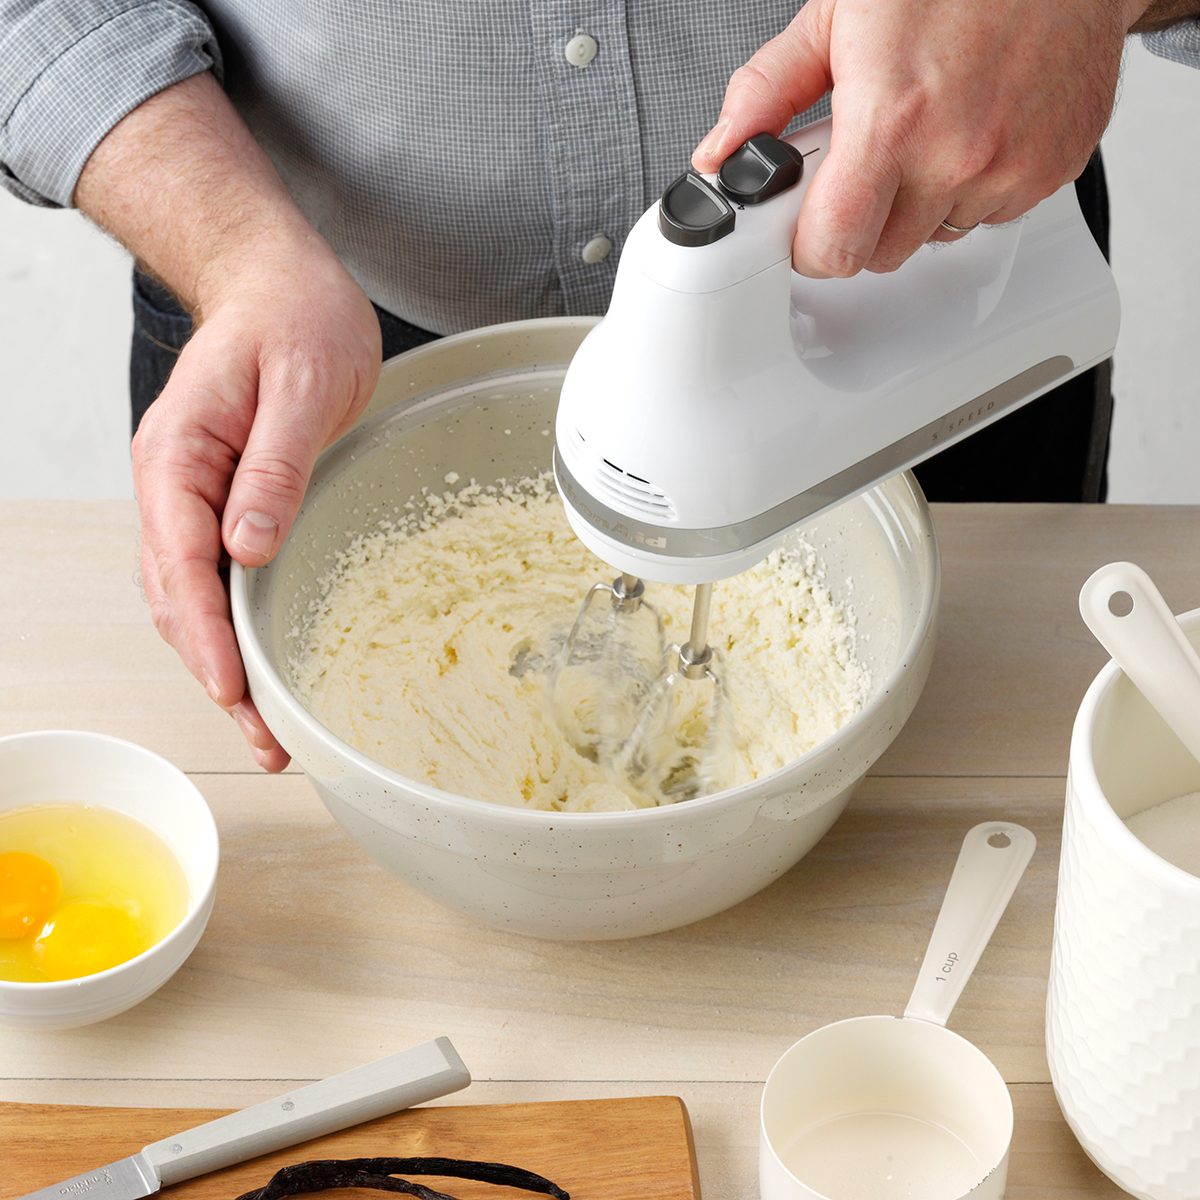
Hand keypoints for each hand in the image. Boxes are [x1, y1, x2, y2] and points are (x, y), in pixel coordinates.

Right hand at [75, 73, 381, 768]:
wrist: (280, 283)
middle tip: (269, 738)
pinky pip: (216, 579)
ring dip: (226, 664)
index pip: (182, 563)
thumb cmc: (293, 318)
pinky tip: (262, 665)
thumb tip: (247, 548)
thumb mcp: (301, 386)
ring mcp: (192, 498)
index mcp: (179, 456)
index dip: (209, 634)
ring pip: (194, 600)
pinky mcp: (222, 503)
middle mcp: (172, 485)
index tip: (233, 688)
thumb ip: (273, 468)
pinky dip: (236, 630)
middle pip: (181, 600)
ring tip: (270, 727)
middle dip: (219, 673)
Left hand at [693, 0, 1149, 277]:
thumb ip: (767, 93)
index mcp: (893, 118)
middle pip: (880, 253)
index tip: (803, 222)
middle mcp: (957, 152)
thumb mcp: (836, 12)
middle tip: (864, 157)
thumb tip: (721, 154)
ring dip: (919, 202)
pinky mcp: (1053, 168)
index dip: (807, 244)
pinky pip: (991, 214)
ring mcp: (1012, 165)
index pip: (832, 250)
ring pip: (935, 236)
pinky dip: (974, 185)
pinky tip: (973, 126)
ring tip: (924, 128)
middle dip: (860, 218)